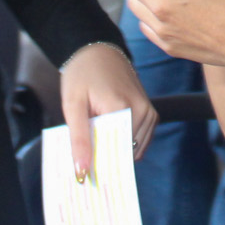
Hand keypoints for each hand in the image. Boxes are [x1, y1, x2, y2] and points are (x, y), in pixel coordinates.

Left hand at [59, 43, 156, 181]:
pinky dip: (124, 144)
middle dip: (107, 159)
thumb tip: (82, 172)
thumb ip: (78, 139)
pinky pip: (139, 142)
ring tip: (97, 138)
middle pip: (126, 153)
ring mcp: (150, 112)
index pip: (116, 153)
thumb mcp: (72, 105)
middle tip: (86, 155)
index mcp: (123, 107)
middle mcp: (143, 111)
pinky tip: (108, 135)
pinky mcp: (151, 114)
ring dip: (115, 151)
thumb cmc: (82, 74)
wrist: (97, 50)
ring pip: (134, 150)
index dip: (100, 166)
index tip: (85, 175)